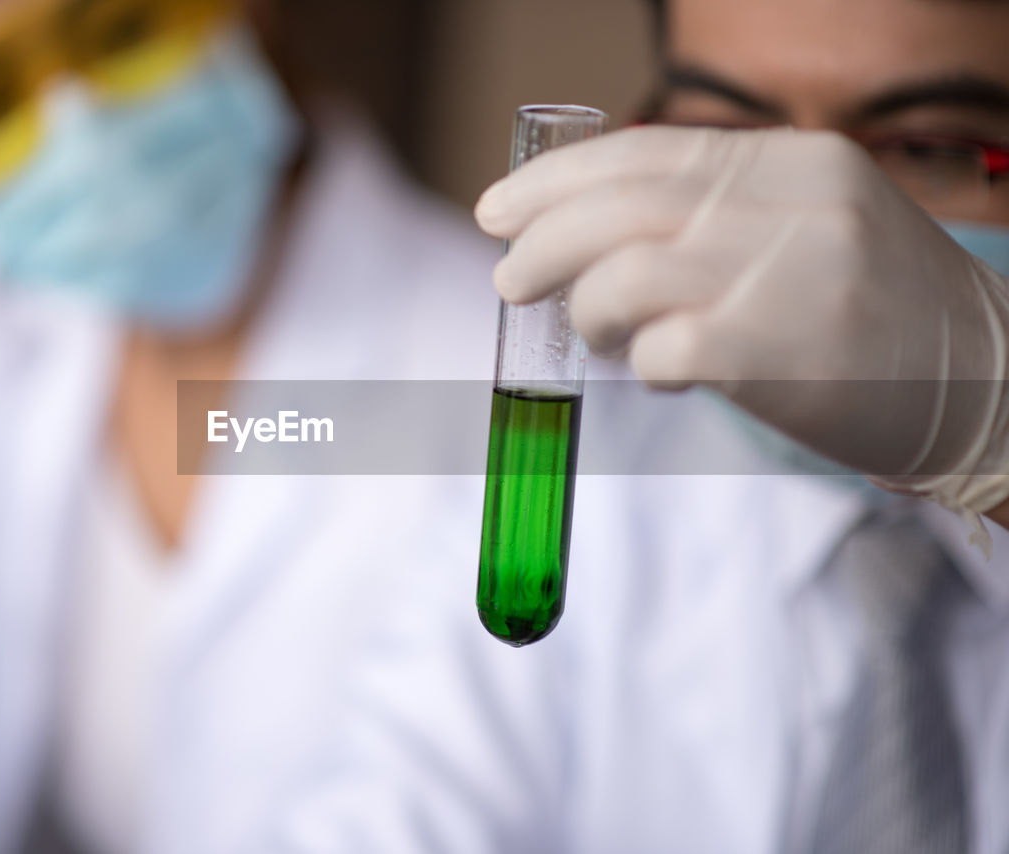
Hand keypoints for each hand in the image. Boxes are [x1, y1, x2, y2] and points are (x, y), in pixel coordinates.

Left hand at [476, 125, 1008, 524]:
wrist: (990, 382)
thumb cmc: (874, 312)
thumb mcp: (813, 225)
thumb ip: (720, 212)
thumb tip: (591, 229)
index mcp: (796, 163)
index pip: (647, 151)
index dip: (557, 180)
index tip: (497, 208)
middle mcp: (793, 207)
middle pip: (623, 209)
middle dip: (542, 243)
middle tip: (507, 279)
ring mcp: (792, 277)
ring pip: (627, 275)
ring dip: (588, 311)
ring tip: (597, 337)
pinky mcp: (785, 353)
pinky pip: (665, 349)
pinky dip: (642, 363)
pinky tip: (657, 373)